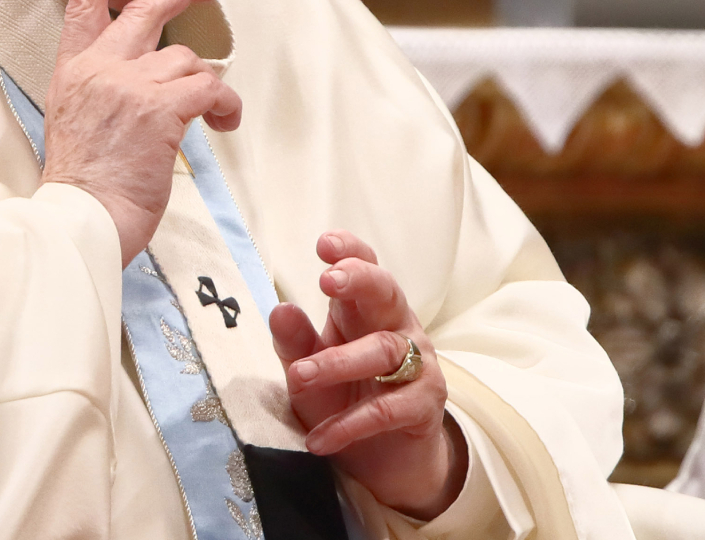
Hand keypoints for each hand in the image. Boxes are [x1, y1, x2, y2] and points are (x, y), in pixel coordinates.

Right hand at [42, 0, 241, 265]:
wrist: (81, 217)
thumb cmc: (82, 186)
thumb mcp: (73, 122)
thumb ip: (102, 91)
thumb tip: (142, 91)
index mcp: (72, 70)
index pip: (82, 2)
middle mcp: (99, 67)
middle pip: (147, 8)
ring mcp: (129, 84)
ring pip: (188, 60)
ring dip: (208, 87)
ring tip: (214, 117)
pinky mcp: (161, 108)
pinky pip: (211, 88)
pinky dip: (225, 106)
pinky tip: (223, 124)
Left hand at [268, 231, 466, 519]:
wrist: (384, 459)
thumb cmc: (342, 398)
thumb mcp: (308, 369)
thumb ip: (294, 342)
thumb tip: (279, 309)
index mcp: (364, 311)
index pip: (365, 268)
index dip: (350, 251)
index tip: (324, 244)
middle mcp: (396, 328)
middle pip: (387, 292)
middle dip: (360, 279)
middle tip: (327, 279)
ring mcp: (417, 364)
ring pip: (383, 351)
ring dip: (336, 363)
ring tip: (297, 377)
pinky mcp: (424, 405)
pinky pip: (388, 409)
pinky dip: (350, 424)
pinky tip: (318, 438)